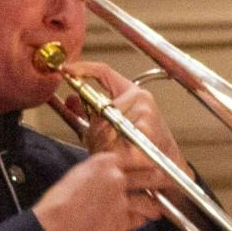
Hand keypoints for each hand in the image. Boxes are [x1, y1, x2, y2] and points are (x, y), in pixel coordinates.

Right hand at [31, 152, 161, 230]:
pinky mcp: (122, 223)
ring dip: (154, 206)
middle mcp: (118, 179)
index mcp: (105, 163)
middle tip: (168, 181)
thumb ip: (100, 173)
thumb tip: (111, 176)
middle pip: (150, 176)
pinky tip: (140, 221)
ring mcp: (122, 202)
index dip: (148, 162)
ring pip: (149, 202)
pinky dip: (139, 221)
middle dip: (161, 179)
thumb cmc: (59, 201)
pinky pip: (137, 221)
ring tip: (157, 209)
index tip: (154, 164)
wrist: (54, 225)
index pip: (136, 157)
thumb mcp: (79, 174)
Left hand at [67, 60, 187, 195]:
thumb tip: (69, 99)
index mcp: (128, 91)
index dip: (84, 69)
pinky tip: (125, 155)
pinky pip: (119, 138)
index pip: (104, 72)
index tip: (67, 70)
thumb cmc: (135, 145)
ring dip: (105, 142)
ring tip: (116, 151)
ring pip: (108, 125)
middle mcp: (138, 95)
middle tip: (101, 145)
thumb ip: (88, 112)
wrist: (163, 161)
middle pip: (101, 108)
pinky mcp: (148, 124)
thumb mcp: (106, 126)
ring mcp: (145, 108)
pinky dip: (117, 150)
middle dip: (96, 130)